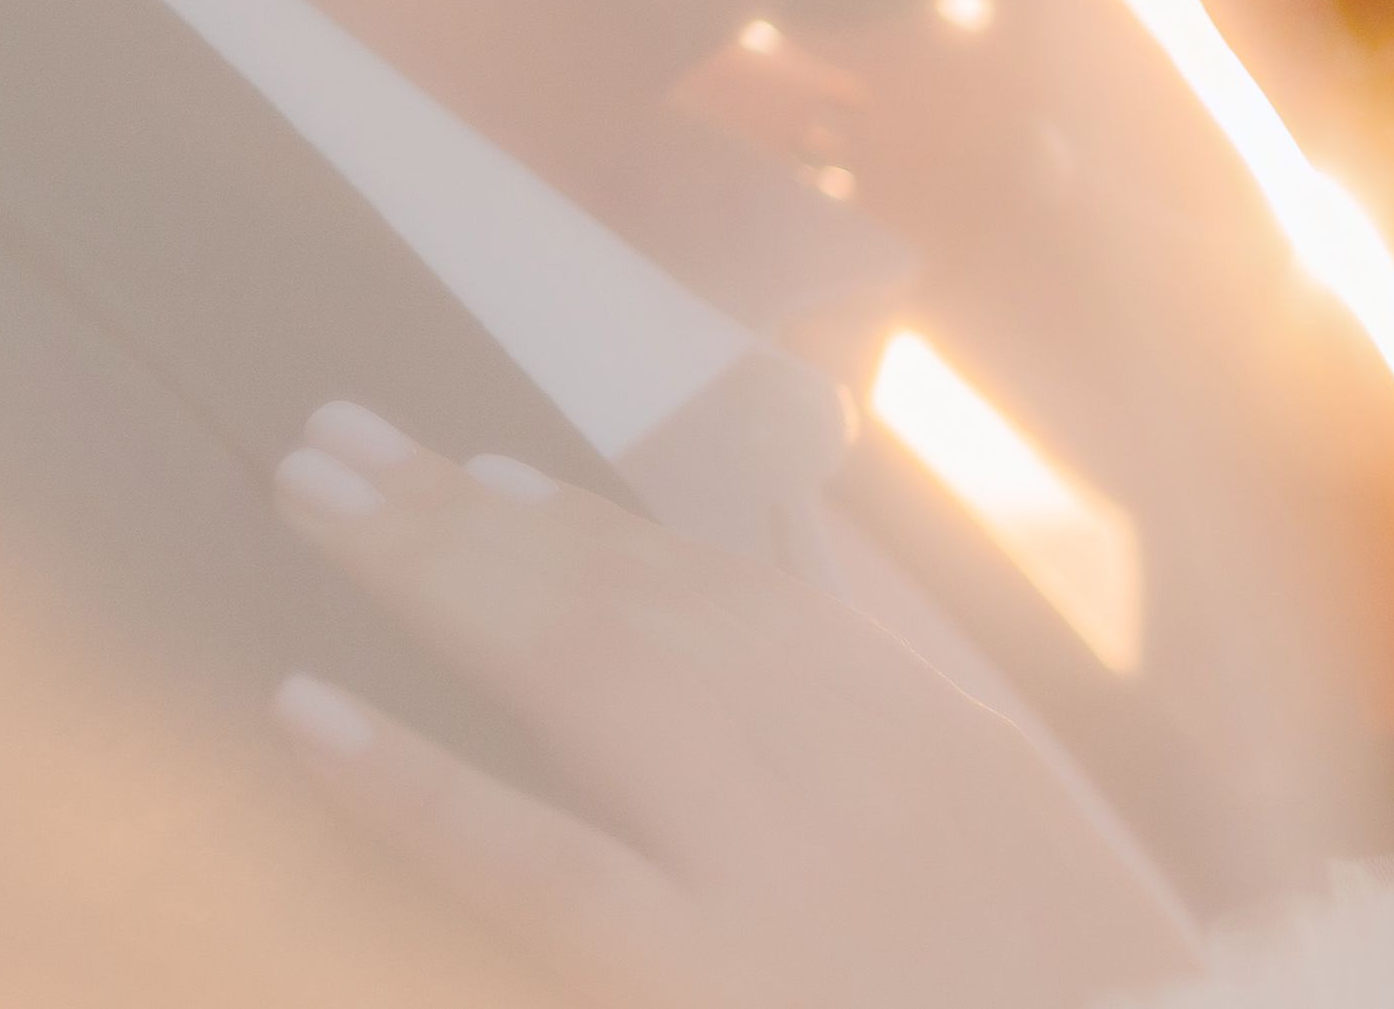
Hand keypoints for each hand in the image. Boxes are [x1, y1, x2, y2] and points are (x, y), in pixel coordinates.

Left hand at [266, 402, 1200, 1008]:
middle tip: (331, 438)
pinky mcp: (717, 975)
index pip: (723, 587)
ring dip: (429, 573)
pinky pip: (539, 862)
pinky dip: (417, 779)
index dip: (583, 519)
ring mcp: (775, 863)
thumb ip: (901, 695)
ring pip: (579, 676)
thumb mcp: (1012, 818)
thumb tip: (801, 562)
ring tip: (309, 501)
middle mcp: (847, 762)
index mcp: (926, 727)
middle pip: (626, 599)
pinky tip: (309, 711)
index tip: (467, 463)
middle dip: (468, 512)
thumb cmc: (1084, 983)